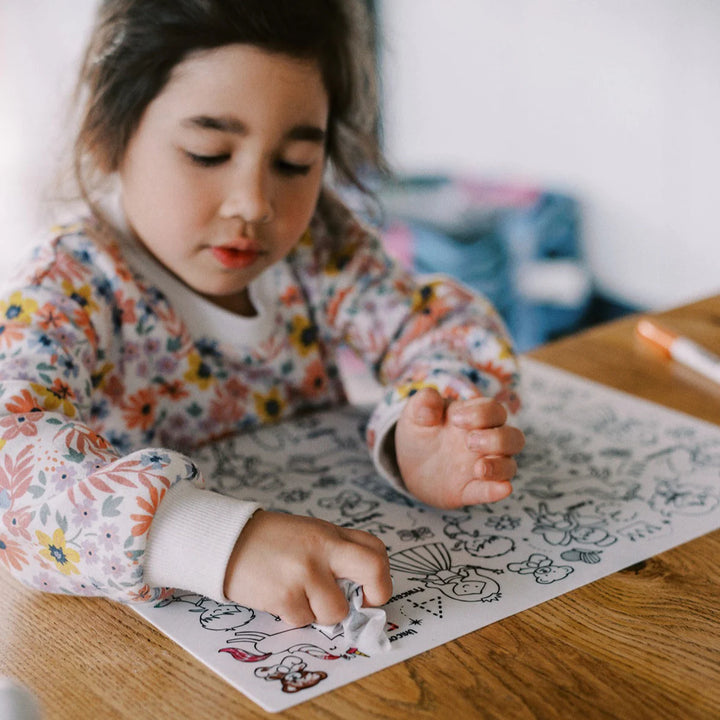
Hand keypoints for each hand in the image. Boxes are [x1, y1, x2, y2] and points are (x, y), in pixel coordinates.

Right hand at [223, 510, 391, 626]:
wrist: (228, 541)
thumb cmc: (271, 541)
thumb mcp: (310, 534)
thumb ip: (336, 554)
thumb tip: (359, 592)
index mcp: (331, 534)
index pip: (376, 551)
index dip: (380, 577)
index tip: (368, 590)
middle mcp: (323, 549)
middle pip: (373, 570)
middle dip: (374, 596)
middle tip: (360, 606)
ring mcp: (305, 573)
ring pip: (336, 612)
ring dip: (320, 613)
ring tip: (300, 596)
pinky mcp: (285, 596)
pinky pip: (303, 621)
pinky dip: (293, 615)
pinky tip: (279, 597)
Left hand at [395, 389, 524, 508]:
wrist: (407, 464)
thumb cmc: (419, 432)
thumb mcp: (415, 413)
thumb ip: (423, 402)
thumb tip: (430, 401)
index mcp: (475, 417)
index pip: (494, 410)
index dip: (481, 413)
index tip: (455, 419)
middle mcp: (487, 441)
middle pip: (513, 437)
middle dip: (497, 439)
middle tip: (469, 442)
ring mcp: (482, 466)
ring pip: (509, 465)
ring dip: (499, 466)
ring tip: (478, 468)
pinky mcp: (471, 489)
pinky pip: (490, 491)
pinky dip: (496, 491)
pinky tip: (501, 489)